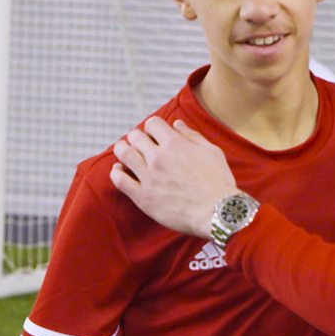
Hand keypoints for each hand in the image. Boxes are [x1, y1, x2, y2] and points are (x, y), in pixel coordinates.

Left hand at [110, 117, 237, 238]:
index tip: (156, 135)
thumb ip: (192, 136)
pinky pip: (120, 180)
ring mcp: (148, 177)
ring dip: (122, 149)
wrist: (217, 212)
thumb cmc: (218, 182)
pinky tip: (119, 170)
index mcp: (175, 144)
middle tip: (140, 144)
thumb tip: (176, 123)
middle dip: (137, 137)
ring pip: (124, 154)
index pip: (152, 124)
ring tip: (125, 151)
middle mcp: (158, 157)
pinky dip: (116, 172)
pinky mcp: (143, 197)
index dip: (153, 127)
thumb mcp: (212, 152)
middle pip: (135, 137)